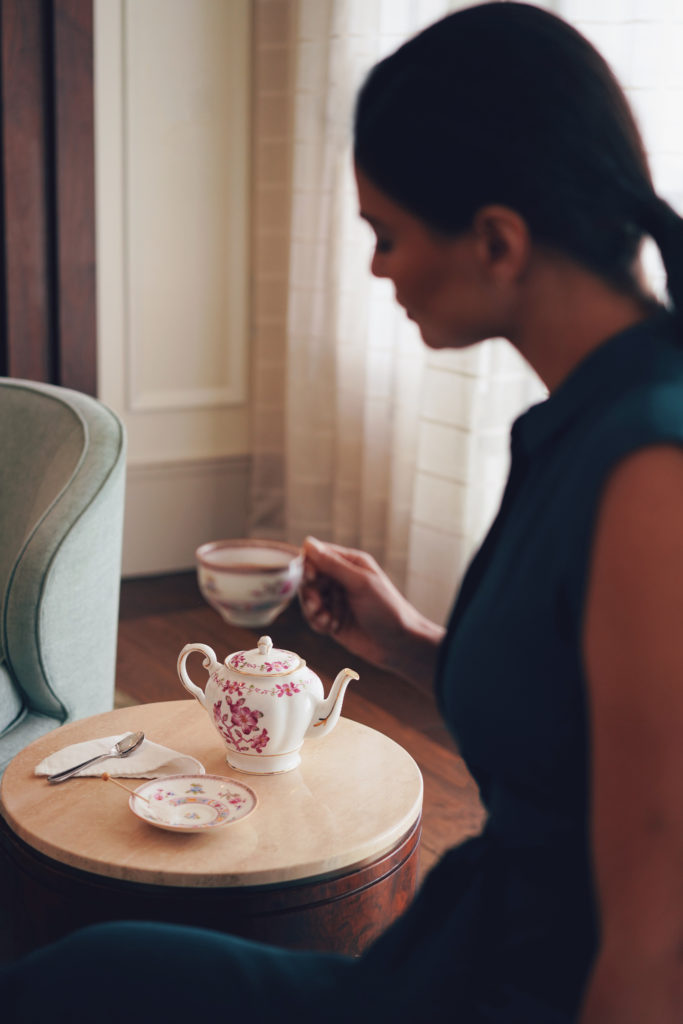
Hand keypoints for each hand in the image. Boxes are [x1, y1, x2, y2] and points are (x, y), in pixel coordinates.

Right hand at [299, 537, 444, 691]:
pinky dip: (318, 622)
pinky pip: (313, 617)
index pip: (317, 555)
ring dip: (313, 610)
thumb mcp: (360, 583)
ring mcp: (335, 600)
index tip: (310, 578)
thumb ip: (333, 564)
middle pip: (308, 579)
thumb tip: (307, 543)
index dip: (307, 565)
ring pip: (308, 599)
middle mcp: (340, 579)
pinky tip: (331, 628)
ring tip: (326, 620)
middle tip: (316, 605)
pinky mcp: (332, 619)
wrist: (399, 644)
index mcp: (349, 563)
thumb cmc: (386, 609)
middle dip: (309, 593)